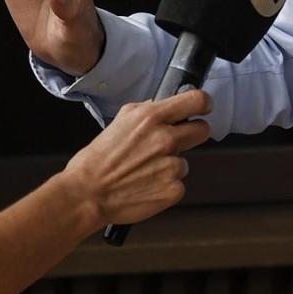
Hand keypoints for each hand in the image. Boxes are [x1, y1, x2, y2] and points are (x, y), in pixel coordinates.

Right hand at [60, 89, 211, 226]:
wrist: (88, 193)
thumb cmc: (98, 160)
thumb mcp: (120, 121)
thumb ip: (146, 110)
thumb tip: (164, 106)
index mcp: (152, 118)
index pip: (196, 100)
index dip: (204, 103)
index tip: (203, 107)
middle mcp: (165, 139)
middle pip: (202, 130)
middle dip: (193, 133)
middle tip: (176, 141)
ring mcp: (171, 166)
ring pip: (185, 161)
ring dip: (170, 164)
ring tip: (145, 170)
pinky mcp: (173, 189)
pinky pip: (178, 183)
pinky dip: (166, 185)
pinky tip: (147, 184)